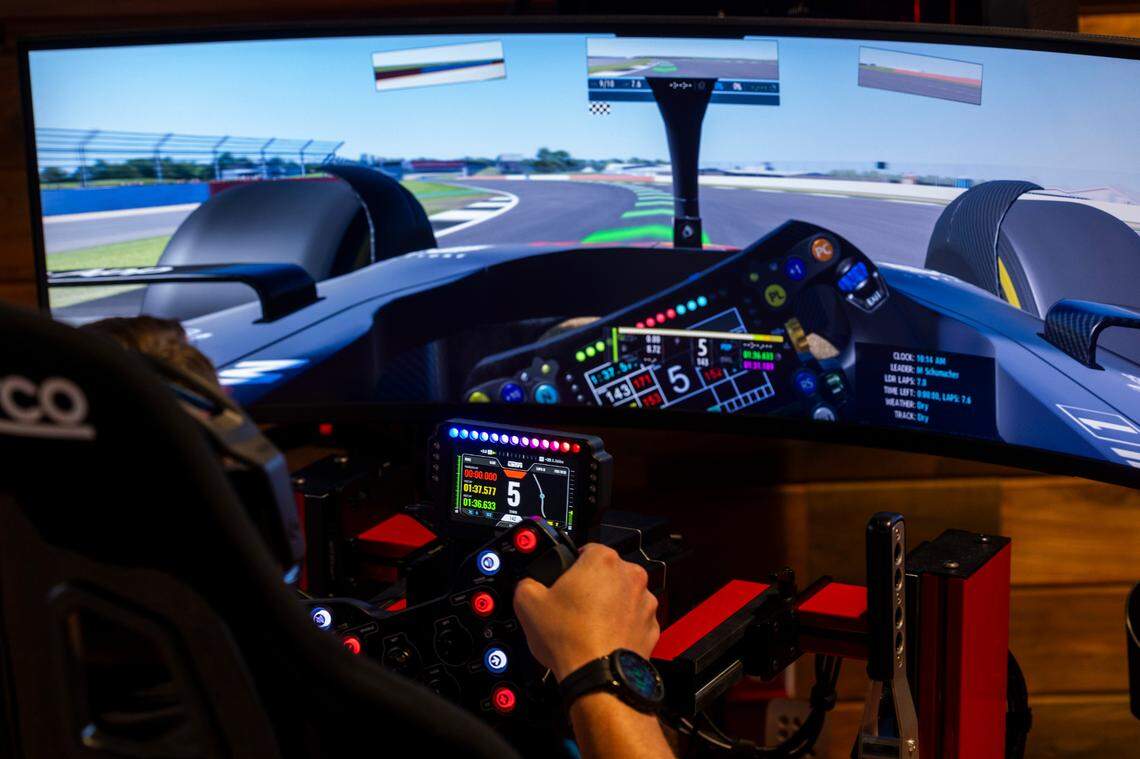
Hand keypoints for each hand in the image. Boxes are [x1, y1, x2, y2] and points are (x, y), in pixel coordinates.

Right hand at [513, 543, 658, 680]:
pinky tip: (602, 639)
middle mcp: (630, 576)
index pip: (585, 549)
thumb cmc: (571, 639)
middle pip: (606, 573)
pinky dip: (621, 627)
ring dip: (608, 606)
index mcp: (602, 560)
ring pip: (622, 597)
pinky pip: (633, 620)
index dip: (570, 566)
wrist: (598, 678)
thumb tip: (527, 586)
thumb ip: (526, 583)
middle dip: (591, 586)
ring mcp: (645, 602)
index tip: (563, 581)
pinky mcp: (652, 627)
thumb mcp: (528, 603)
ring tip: (586, 627)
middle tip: (571, 607)